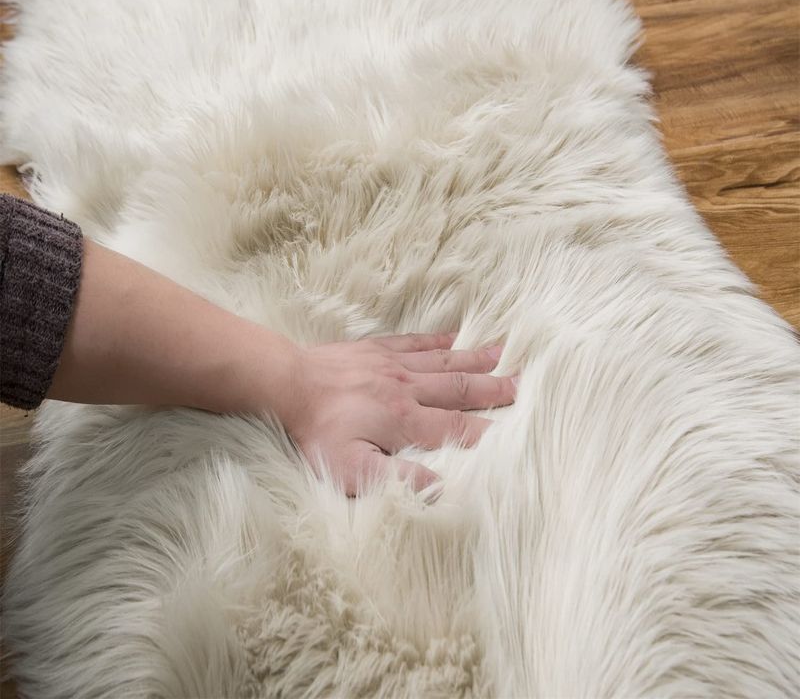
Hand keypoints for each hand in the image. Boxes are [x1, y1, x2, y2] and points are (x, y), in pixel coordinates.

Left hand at [279, 332, 515, 495]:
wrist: (287, 385)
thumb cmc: (317, 433)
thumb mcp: (352, 470)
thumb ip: (397, 479)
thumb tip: (441, 488)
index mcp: (406, 421)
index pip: (458, 427)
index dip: (487, 430)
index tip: (516, 428)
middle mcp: (408, 389)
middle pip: (461, 388)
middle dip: (494, 388)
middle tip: (525, 384)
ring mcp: (394, 364)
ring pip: (445, 361)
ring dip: (477, 358)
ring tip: (506, 353)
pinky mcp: (378, 349)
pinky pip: (417, 342)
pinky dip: (440, 340)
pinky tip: (456, 337)